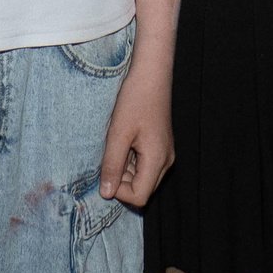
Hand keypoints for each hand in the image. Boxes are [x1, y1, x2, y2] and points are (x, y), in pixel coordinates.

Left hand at [98, 69, 173, 206]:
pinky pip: (144, 165)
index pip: (139, 197)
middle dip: (121, 180)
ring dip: (124, 170)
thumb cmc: (135, 99)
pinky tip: (124, 141)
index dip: (119, 191)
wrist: (151, 75)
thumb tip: (106, 194)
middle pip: (142, 190)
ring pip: (142, 178)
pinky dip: (130, 160)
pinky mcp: (160, 147)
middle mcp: (166, 161)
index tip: (107, 171)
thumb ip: (112, 165)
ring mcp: (165, 154)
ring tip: (117, 145)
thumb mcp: (118, 133)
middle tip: (110, 156)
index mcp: (158, 160)